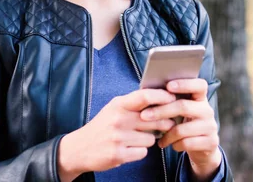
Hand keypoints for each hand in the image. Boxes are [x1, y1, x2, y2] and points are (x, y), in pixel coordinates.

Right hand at [57, 89, 176, 181]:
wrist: (80, 148)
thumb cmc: (103, 126)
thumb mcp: (115, 108)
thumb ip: (134, 103)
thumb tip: (162, 97)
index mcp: (119, 105)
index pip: (145, 96)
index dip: (162, 96)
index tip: (173, 98)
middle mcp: (119, 119)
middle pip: (155, 119)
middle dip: (164, 122)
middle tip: (166, 123)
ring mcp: (118, 138)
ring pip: (151, 138)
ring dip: (148, 139)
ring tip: (137, 137)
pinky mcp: (119, 155)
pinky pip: (143, 152)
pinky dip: (140, 151)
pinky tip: (130, 148)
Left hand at [140, 79, 221, 179]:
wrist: (201, 147)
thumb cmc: (183, 124)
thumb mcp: (179, 111)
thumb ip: (170, 101)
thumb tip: (146, 91)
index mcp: (200, 98)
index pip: (199, 85)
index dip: (185, 84)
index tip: (168, 86)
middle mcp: (207, 110)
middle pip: (183, 106)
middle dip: (161, 111)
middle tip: (144, 115)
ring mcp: (210, 126)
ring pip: (182, 129)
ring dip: (166, 134)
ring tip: (158, 137)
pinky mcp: (211, 142)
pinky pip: (186, 143)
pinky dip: (174, 145)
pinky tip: (168, 144)